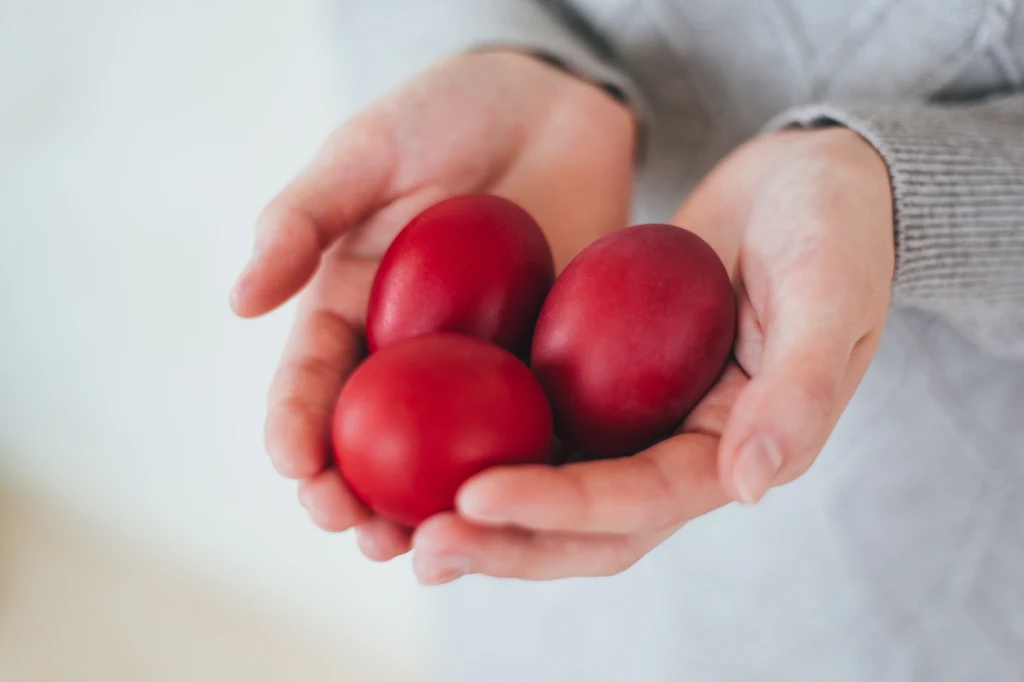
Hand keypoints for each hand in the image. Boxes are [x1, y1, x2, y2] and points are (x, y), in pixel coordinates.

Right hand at [229, 52, 635, 559]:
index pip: (312, 379)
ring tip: (418, 551)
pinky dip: (517, 475)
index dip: (295, 427)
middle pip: (373, 438)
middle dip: (353, 493)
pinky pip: (529, 427)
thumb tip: (238, 301)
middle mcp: (406, 349)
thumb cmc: (446, 113)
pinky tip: (515, 512)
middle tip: (352, 529)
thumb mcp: (365, 153)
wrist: (551, 103)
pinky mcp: (544, 363)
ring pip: (444, 455)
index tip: (293, 467)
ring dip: (427, 509)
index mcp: (351, 305)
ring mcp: (477, 364)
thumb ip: (303, 217)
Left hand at [415, 127, 894, 584]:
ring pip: (557, 489)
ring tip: (399, 527)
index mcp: (743, 448)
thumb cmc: (834, 228)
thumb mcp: (831, 291)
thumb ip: (801, 388)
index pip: (643, 499)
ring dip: (485, 515)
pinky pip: (543, 426)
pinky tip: (419, 444)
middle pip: (588, 525)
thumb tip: (748, 488)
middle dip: (507, 543)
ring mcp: (644, 422)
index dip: (561, 507)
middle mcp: (686, 452)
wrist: (808, 185)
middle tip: (420, 546)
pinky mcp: (610, 385)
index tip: (475, 496)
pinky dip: (486, 445)